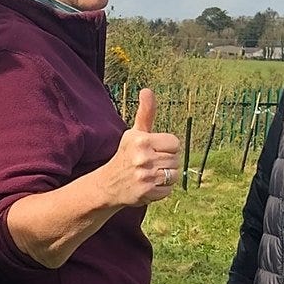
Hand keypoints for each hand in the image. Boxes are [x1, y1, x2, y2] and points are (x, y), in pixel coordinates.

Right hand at [98, 87, 182, 208]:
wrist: (108, 185)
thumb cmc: (126, 155)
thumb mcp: (134, 133)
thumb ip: (145, 113)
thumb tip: (147, 90)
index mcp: (141, 140)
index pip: (174, 143)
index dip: (167, 147)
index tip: (155, 150)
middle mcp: (143, 157)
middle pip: (176, 159)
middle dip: (166, 162)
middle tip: (150, 164)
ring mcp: (144, 176)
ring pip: (174, 175)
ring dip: (165, 177)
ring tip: (151, 174)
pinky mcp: (146, 192)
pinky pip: (168, 190)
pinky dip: (161, 190)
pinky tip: (148, 185)